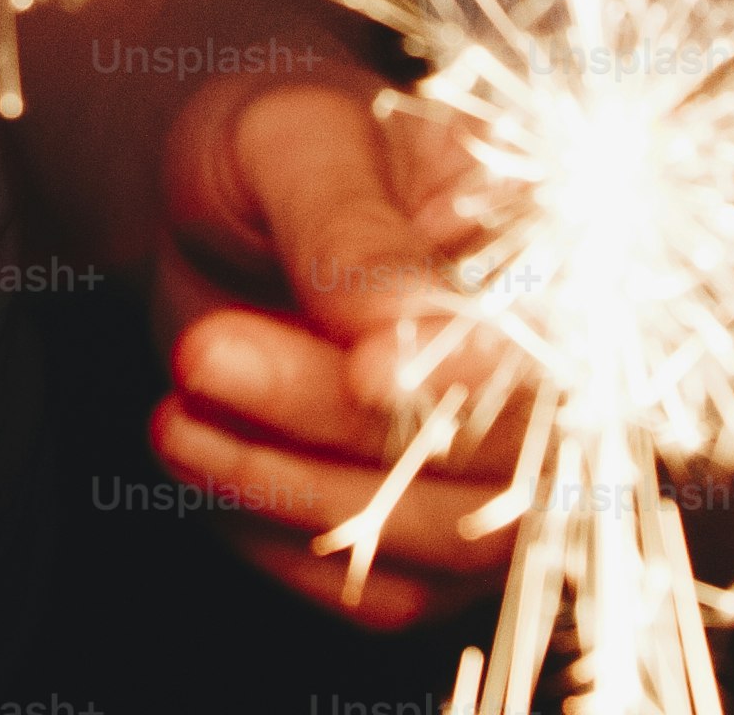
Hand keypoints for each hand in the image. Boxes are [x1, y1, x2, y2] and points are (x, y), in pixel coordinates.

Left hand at [144, 71, 508, 626]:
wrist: (225, 194)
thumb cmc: (275, 141)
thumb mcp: (296, 140)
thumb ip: (352, 231)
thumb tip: (410, 343)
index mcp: (561, 245)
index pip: (562, 340)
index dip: (471, 372)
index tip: (369, 372)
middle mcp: (561, 370)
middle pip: (497, 457)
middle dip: (335, 422)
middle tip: (203, 357)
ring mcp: (509, 466)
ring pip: (440, 541)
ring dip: (290, 491)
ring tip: (172, 414)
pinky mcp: (438, 538)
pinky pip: (381, 594)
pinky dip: (280, 541)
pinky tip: (205, 455)